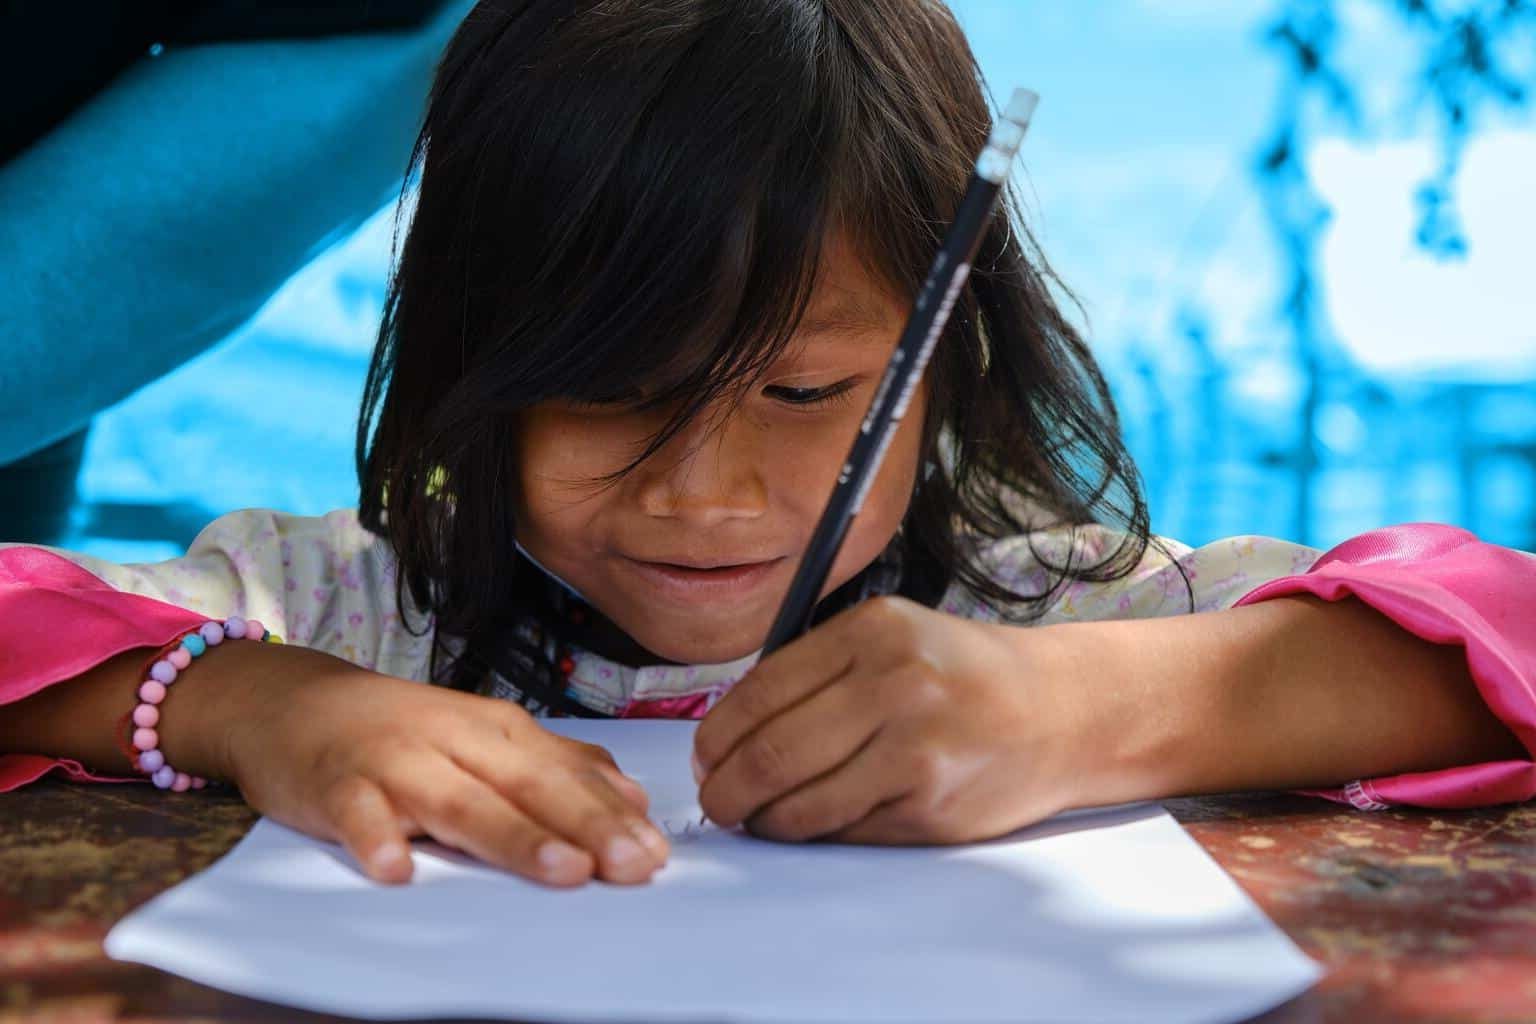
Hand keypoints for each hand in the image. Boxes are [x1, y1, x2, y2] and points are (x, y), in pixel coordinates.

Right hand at [221, 648, 669, 885]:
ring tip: (562, 871)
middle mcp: (457, 740)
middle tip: (634, 864)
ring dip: (513, 836)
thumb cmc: (404, 731)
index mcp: (500, 732)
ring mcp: (396, 760)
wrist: (296, 703)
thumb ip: (557, 768)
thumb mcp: (487, 740)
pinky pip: (357, 813)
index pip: (567, 774)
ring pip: (461, 801)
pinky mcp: (336, 785)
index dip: (614, 813)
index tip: (658, 853)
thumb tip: (632, 801)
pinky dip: (376, 838)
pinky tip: (396, 870)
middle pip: (530, 785)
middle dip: (587, 825)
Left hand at [692, 596, 1090, 844]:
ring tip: (754, 818)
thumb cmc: (964, 675)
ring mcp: (917, 747)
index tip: (705, 758)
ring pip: (801, 802)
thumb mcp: (893, 638)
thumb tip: (728, 736)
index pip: (761, 691)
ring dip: (763, 820)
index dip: (717, 735)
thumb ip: (818, 672)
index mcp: (874, 631)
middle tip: (716, 801)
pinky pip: (845, 829)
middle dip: (725, 788)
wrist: (1063, 711)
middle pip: (771, 752)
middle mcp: (896, 682)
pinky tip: (807, 824)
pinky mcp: (932, 803)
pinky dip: (812, 834)